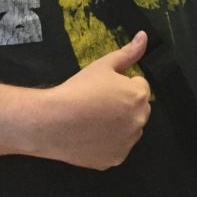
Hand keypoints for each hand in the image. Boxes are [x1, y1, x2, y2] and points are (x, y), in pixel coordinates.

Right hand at [35, 32, 150, 169]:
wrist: (53, 121)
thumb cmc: (79, 89)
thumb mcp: (103, 65)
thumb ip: (128, 52)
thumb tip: (144, 37)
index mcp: (139, 96)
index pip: (139, 86)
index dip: (121, 85)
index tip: (103, 88)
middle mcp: (139, 121)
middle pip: (137, 109)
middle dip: (124, 105)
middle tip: (97, 103)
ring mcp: (128, 143)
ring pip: (129, 129)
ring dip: (119, 124)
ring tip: (93, 119)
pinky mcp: (115, 159)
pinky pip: (117, 148)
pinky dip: (108, 143)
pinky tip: (90, 135)